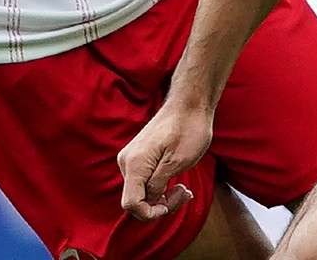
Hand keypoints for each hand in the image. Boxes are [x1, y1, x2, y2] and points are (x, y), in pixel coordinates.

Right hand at [117, 96, 213, 219]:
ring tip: (184, 189)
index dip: (150, 213)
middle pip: (136, 200)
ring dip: (162, 196)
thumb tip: (148, 200)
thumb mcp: (177, 162)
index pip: (131, 204)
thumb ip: (158, 184)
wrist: (190, 103)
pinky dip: (159, 187)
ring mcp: (131, 158)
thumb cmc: (189, 129)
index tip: (172, 204)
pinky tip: (177, 183)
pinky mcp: (138, 157)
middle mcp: (126, 162)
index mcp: (134, 164)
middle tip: (185, 193)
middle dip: (160, 204)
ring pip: (141, 192)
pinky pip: (144, 181)